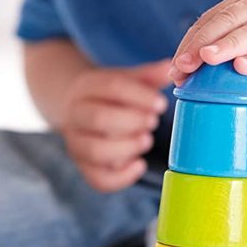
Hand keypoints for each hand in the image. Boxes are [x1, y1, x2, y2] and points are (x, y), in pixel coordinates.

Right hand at [58, 59, 172, 191]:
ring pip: (96, 151)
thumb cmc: (110, 94)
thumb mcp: (126, 78)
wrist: (78, 108)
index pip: (111, 87)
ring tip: (146, 140)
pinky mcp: (83, 167)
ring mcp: (76, 143)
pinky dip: (121, 178)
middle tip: (153, 122)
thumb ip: (149, 75)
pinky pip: (98, 179)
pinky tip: (139, 165)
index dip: (138, 96)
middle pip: (99, 119)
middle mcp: (76, 115)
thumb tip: (170, 67)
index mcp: (87, 87)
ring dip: (127, 148)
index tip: (161, 103)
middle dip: (132, 121)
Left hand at [168, 0, 246, 92]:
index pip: (213, 19)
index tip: (176, 65)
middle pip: (230, 21)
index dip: (191, 41)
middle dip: (203, 42)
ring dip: (229, 46)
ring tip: (208, 58)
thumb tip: (184, 77)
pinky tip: (243, 68)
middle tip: (184, 63)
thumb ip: (223, 57)